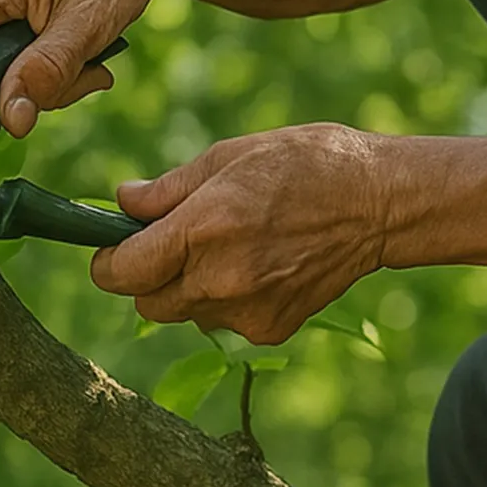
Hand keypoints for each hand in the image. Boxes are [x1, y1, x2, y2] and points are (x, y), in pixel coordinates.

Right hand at [0, 0, 173, 136]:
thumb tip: (10, 121)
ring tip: (87, 58)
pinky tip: (73, 41)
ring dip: (37, 67)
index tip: (24, 100)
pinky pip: (1, 27)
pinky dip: (37, 47)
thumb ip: (45, 73)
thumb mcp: (90, 28)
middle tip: (81, 77)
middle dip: (23, 78)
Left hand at [91, 123, 390, 344]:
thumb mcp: (229, 156)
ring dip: (192, 289)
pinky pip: (226, 322)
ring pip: (187, 314)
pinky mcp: (271, 330)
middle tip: (176, 244)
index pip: (121, 272)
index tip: (113, 249)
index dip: (108, 262)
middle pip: (147, 303)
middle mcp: (219, 279)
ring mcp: (246, 311)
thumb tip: (122, 202)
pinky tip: (262, 266)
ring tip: (232, 248)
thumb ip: (168, 189)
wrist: (378, 203)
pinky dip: (230, 301)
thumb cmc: (306, 164)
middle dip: (149, 278)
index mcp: (202, 228)